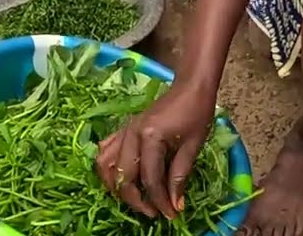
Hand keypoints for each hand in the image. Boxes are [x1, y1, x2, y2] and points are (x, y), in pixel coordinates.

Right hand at [95, 83, 216, 218]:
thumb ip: (180, 176)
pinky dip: (109, 168)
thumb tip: (175, 204)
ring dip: (117, 186)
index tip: (171, 215)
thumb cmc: (196, 113)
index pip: (150, 178)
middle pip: (124, 176)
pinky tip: (121, 177)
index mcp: (150, 137)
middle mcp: (131, 134)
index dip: (159, 201)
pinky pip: (107, 151)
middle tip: (154, 212)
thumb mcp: (193, 147)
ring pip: (106, 165)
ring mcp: (125, 131)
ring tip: (135, 198)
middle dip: (136, 200)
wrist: (190, 87)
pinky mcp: (124, 129)